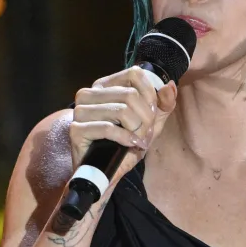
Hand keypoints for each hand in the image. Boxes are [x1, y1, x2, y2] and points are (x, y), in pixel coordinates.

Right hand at [69, 66, 176, 182]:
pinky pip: (108, 128)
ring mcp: (80, 111)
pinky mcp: (76, 130)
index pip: (134, 74)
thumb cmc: (128, 142)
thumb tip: (170, 86)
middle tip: (146, 132)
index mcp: (105, 85)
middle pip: (130, 94)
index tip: (152, 113)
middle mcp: (89, 93)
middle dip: (145, 118)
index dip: (149, 94)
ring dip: (137, 129)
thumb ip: (164, 103)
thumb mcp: (151, 122)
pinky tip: (131, 145)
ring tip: (138, 140)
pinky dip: (125, 138)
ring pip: (121, 110)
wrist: (107, 172)